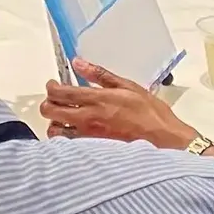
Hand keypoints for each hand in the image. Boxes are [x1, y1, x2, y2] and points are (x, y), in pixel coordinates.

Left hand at [39, 60, 201, 150]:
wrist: (165, 141)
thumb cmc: (150, 113)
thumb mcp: (128, 86)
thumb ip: (100, 74)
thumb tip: (78, 62)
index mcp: (96, 99)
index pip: (60, 92)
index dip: (51, 87)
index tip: (53, 85)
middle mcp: (87, 118)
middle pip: (50, 111)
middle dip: (48, 103)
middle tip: (55, 100)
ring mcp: (88, 137)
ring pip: (54, 131)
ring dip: (54, 122)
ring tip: (63, 118)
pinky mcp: (92, 151)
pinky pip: (67, 145)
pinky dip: (64, 138)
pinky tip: (73, 133)